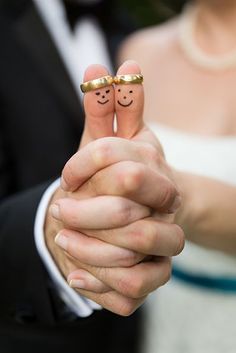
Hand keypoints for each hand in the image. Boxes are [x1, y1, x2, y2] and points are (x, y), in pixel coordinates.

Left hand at [45, 61, 183, 314]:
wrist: (147, 212)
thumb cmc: (125, 175)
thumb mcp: (114, 141)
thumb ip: (111, 109)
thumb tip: (104, 65)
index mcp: (157, 173)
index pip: (122, 164)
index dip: (85, 166)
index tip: (67, 173)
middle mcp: (168, 211)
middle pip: (128, 215)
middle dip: (86, 213)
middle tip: (61, 210)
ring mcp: (165, 247)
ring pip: (133, 255)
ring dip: (89, 250)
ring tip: (64, 241)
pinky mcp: (154, 276)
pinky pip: (132, 290)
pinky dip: (99, 285)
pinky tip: (76, 273)